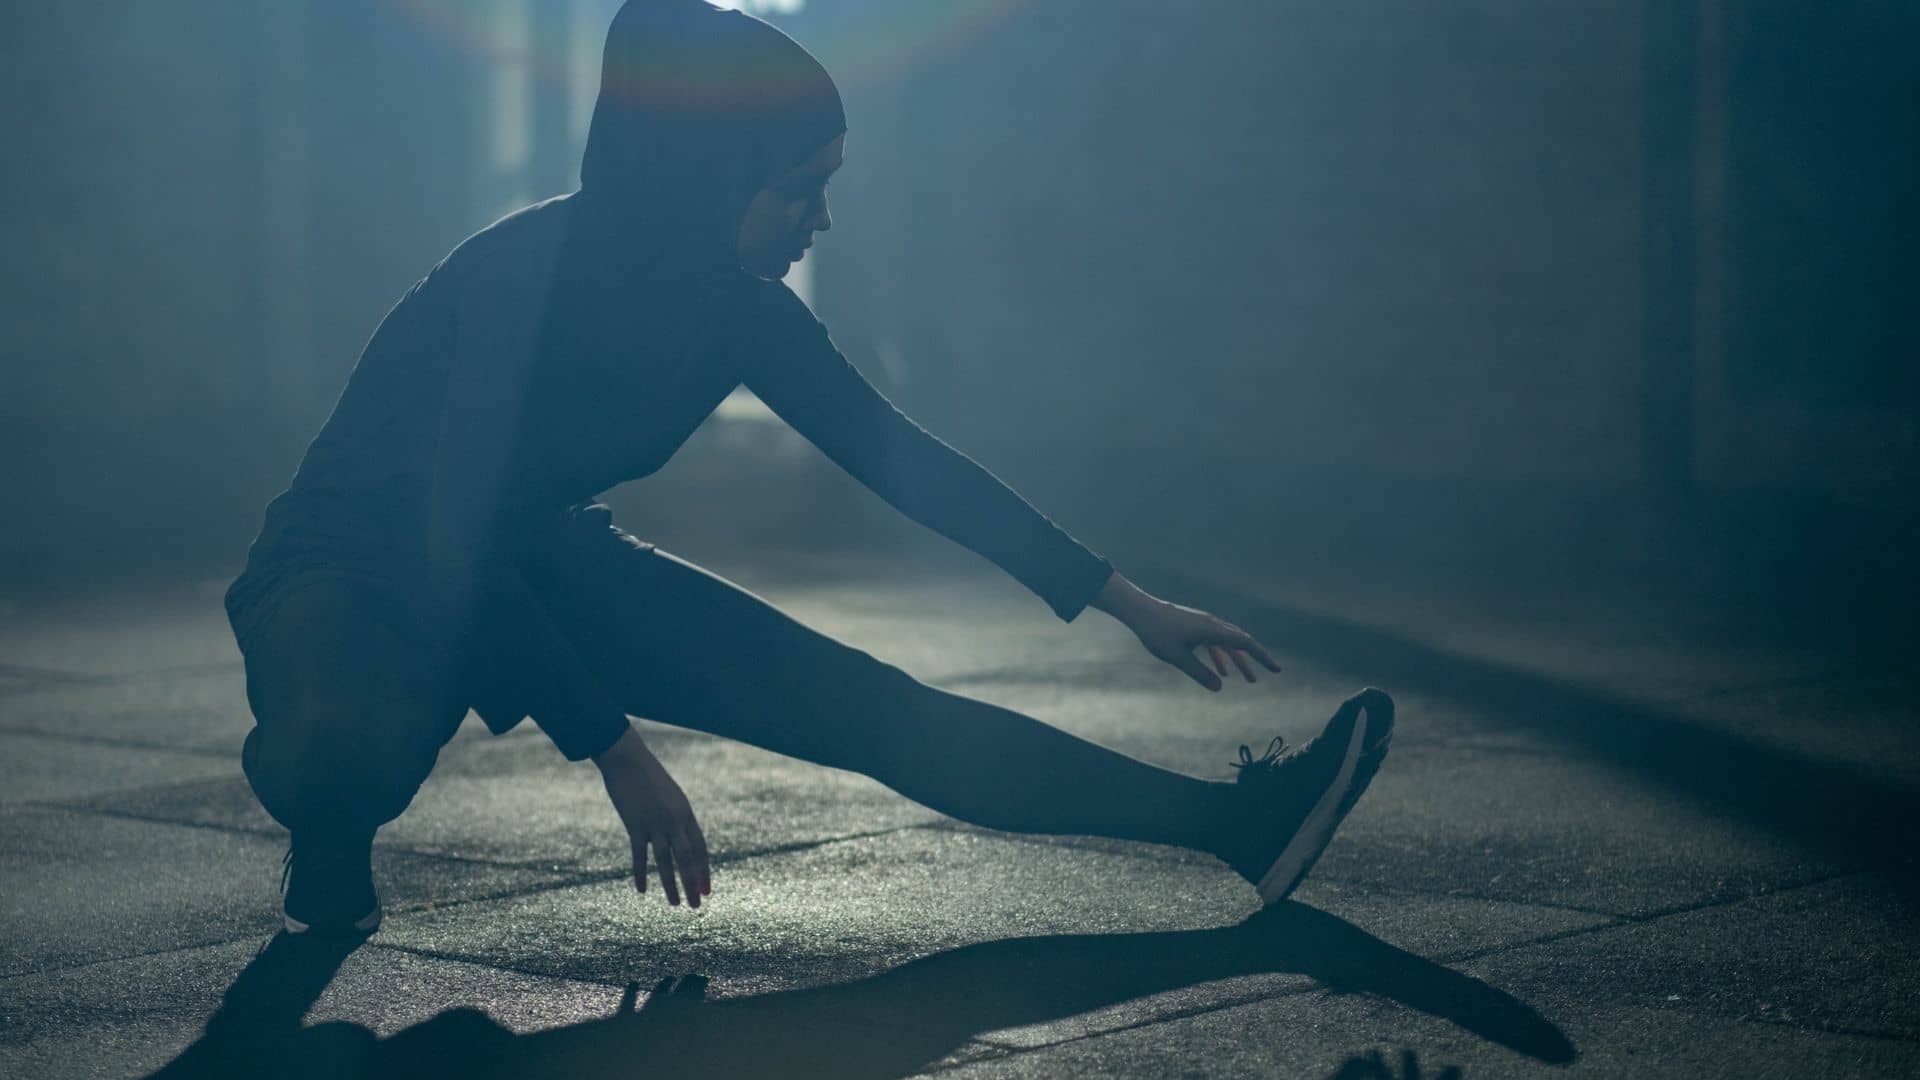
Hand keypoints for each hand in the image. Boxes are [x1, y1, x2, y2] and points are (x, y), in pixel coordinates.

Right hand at [594, 725, 710, 907]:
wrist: (628, 759)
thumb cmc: (648, 777)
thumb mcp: (670, 797)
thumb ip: (676, 817)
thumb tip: (679, 837)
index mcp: (686, 814)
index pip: (700, 848)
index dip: (703, 871)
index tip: (706, 890)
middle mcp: (674, 820)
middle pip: (687, 858)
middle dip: (693, 883)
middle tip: (697, 905)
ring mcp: (655, 822)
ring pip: (665, 860)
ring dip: (670, 885)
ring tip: (675, 905)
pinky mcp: (634, 823)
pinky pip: (639, 854)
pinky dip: (640, 873)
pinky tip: (643, 891)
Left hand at [1092, 572, 1281, 690]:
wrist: (1140, 611)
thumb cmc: (1158, 633)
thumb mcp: (1178, 658)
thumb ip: (1199, 673)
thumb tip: (1220, 687)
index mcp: (1212, 630)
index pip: (1245, 643)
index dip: (1262, 657)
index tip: (1276, 669)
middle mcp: (1212, 625)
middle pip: (1241, 642)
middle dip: (1256, 659)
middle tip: (1272, 672)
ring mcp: (1204, 625)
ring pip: (1228, 644)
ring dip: (1239, 661)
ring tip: (1250, 680)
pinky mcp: (1195, 627)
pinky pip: (1215, 643)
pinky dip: (1222, 657)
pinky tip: (1222, 672)